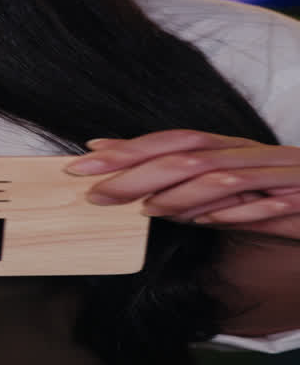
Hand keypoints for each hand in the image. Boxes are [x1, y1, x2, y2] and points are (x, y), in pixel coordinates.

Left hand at [64, 130, 299, 239]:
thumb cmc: (285, 200)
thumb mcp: (230, 195)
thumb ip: (188, 192)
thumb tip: (138, 196)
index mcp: (228, 149)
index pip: (170, 142)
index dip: (128, 149)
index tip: (84, 160)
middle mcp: (249, 154)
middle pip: (186, 155)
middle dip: (138, 170)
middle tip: (97, 190)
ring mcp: (278, 172)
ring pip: (223, 176)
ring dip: (182, 193)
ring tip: (148, 209)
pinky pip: (270, 201)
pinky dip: (240, 210)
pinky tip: (212, 221)